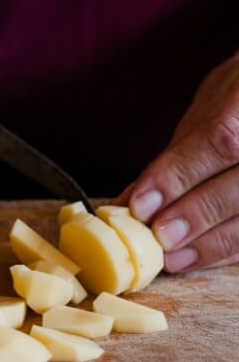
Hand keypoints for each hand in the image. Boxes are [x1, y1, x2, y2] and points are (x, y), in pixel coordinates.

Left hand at [122, 53, 238, 271]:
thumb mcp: (214, 103)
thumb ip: (181, 150)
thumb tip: (133, 197)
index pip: (221, 139)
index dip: (179, 175)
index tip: (141, 204)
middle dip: (196, 214)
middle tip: (158, 238)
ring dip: (214, 241)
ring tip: (175, 258)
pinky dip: (230, 247)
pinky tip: (201, 256)